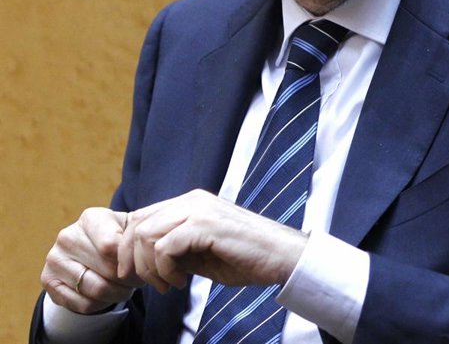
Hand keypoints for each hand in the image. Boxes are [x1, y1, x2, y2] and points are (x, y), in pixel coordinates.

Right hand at [42, 208, 140, 312]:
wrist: (93, 251)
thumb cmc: (119, 237)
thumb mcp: (130, 231)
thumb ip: (135, 241)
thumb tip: (135, 264)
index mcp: (91, 218)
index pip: (111, 246)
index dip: (131, 262)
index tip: (140, 265)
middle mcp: (67, 236)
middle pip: (107, 269)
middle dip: (129, 280)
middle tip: (137, 280)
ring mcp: (54, 260)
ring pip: (96, 289)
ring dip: (117, 293)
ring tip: (126, 288)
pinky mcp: (49, 282)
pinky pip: (83, 304)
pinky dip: (101, 304)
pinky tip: (107, 294)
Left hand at [118, 190, 307, 292]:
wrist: (282, 257)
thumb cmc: (247, 258)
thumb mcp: (202, 252)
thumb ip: (176, 248)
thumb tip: (146, 259)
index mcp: (192, 203)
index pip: (142, 217)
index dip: (130, 248)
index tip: (136, 275)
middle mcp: (193, 200)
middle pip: (137, 224)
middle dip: (132, 259)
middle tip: (146, 283)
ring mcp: (199, 209)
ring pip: (146, 234)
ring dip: (149, 267)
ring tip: (167, 284)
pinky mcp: (205, 224)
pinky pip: (163, 247)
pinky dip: (164, 270)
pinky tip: (180, 281)